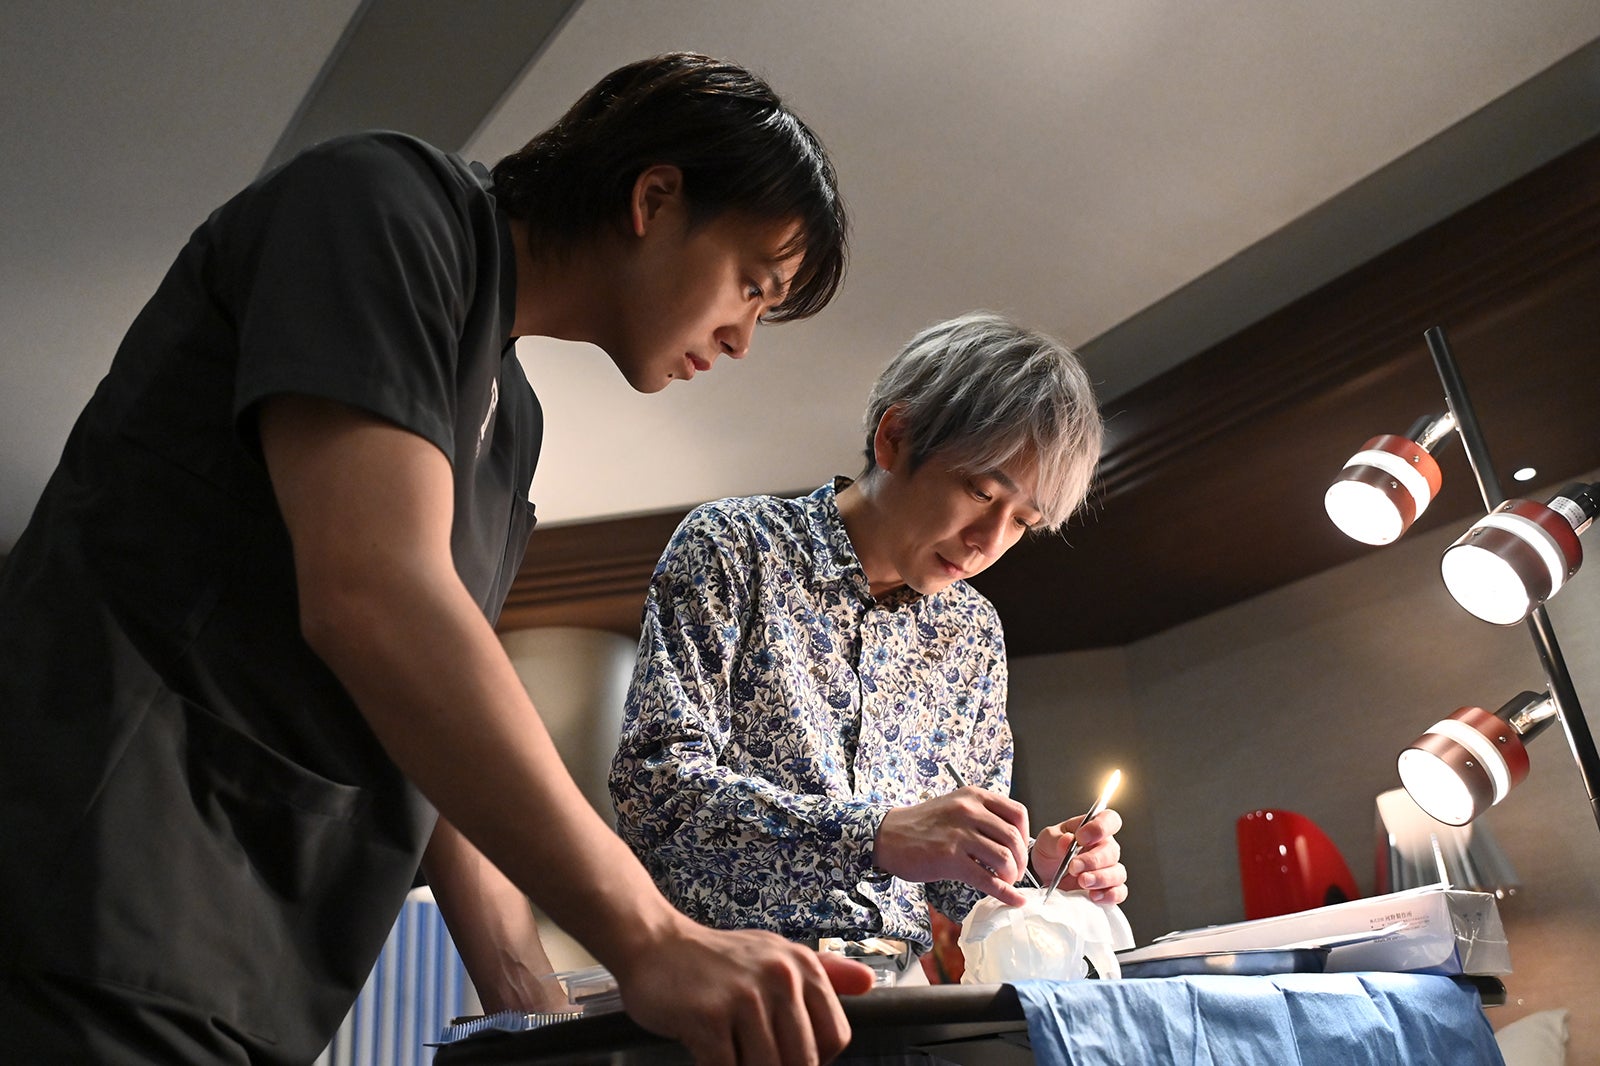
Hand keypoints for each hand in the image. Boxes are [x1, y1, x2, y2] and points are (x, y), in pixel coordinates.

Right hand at [614, 920, 870, 1065]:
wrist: (654, 945)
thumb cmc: (716, 958)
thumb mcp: (776, 953)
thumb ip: (824, 972)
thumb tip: (868, 982)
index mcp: (802, 966)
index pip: (835, 1038)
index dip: (814, 1059)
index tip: (787, 1055)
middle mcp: (780, 978)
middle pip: (802, 1061)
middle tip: (749, 1055)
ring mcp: (744, 997)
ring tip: (730, 1053)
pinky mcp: (709, 1018)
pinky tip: (709, 1056)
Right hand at [873, 787, 1029, 905]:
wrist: (888, 835)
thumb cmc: (923, 825)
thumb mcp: (955, 807)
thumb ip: (982, 817)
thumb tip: (1012, 842)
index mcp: (974, 796)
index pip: (1018, 813)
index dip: (1025, 836)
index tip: (1020, 851)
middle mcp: (969, 811)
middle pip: (1014, 838)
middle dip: (1020, 861)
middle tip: (1015, 873)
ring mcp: (959, 834)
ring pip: (1004, 858)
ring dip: (1012, 876)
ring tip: (1005, 883)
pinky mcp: (950, 859)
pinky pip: (987, 879)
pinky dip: (1005, 893)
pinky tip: (1013, 900)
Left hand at [1030, 806, 1127, 904]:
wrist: (1043, 875)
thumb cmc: (1050, 851)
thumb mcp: (1047, 840)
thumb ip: (1056, 839)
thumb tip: (1067, 841)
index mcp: (1093, 830)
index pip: (1109, 820)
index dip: (1099, 828)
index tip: (1081, 838)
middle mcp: (1105, 848)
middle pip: (1112, 851)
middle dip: (1093, 860)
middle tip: (1073, 866)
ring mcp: (1109, 869)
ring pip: (1118, 873)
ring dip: (1100, 878)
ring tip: (1082, 881)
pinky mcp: (1107, 889)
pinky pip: (1119, 892)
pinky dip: (1108, 895)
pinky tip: (1093, 895)